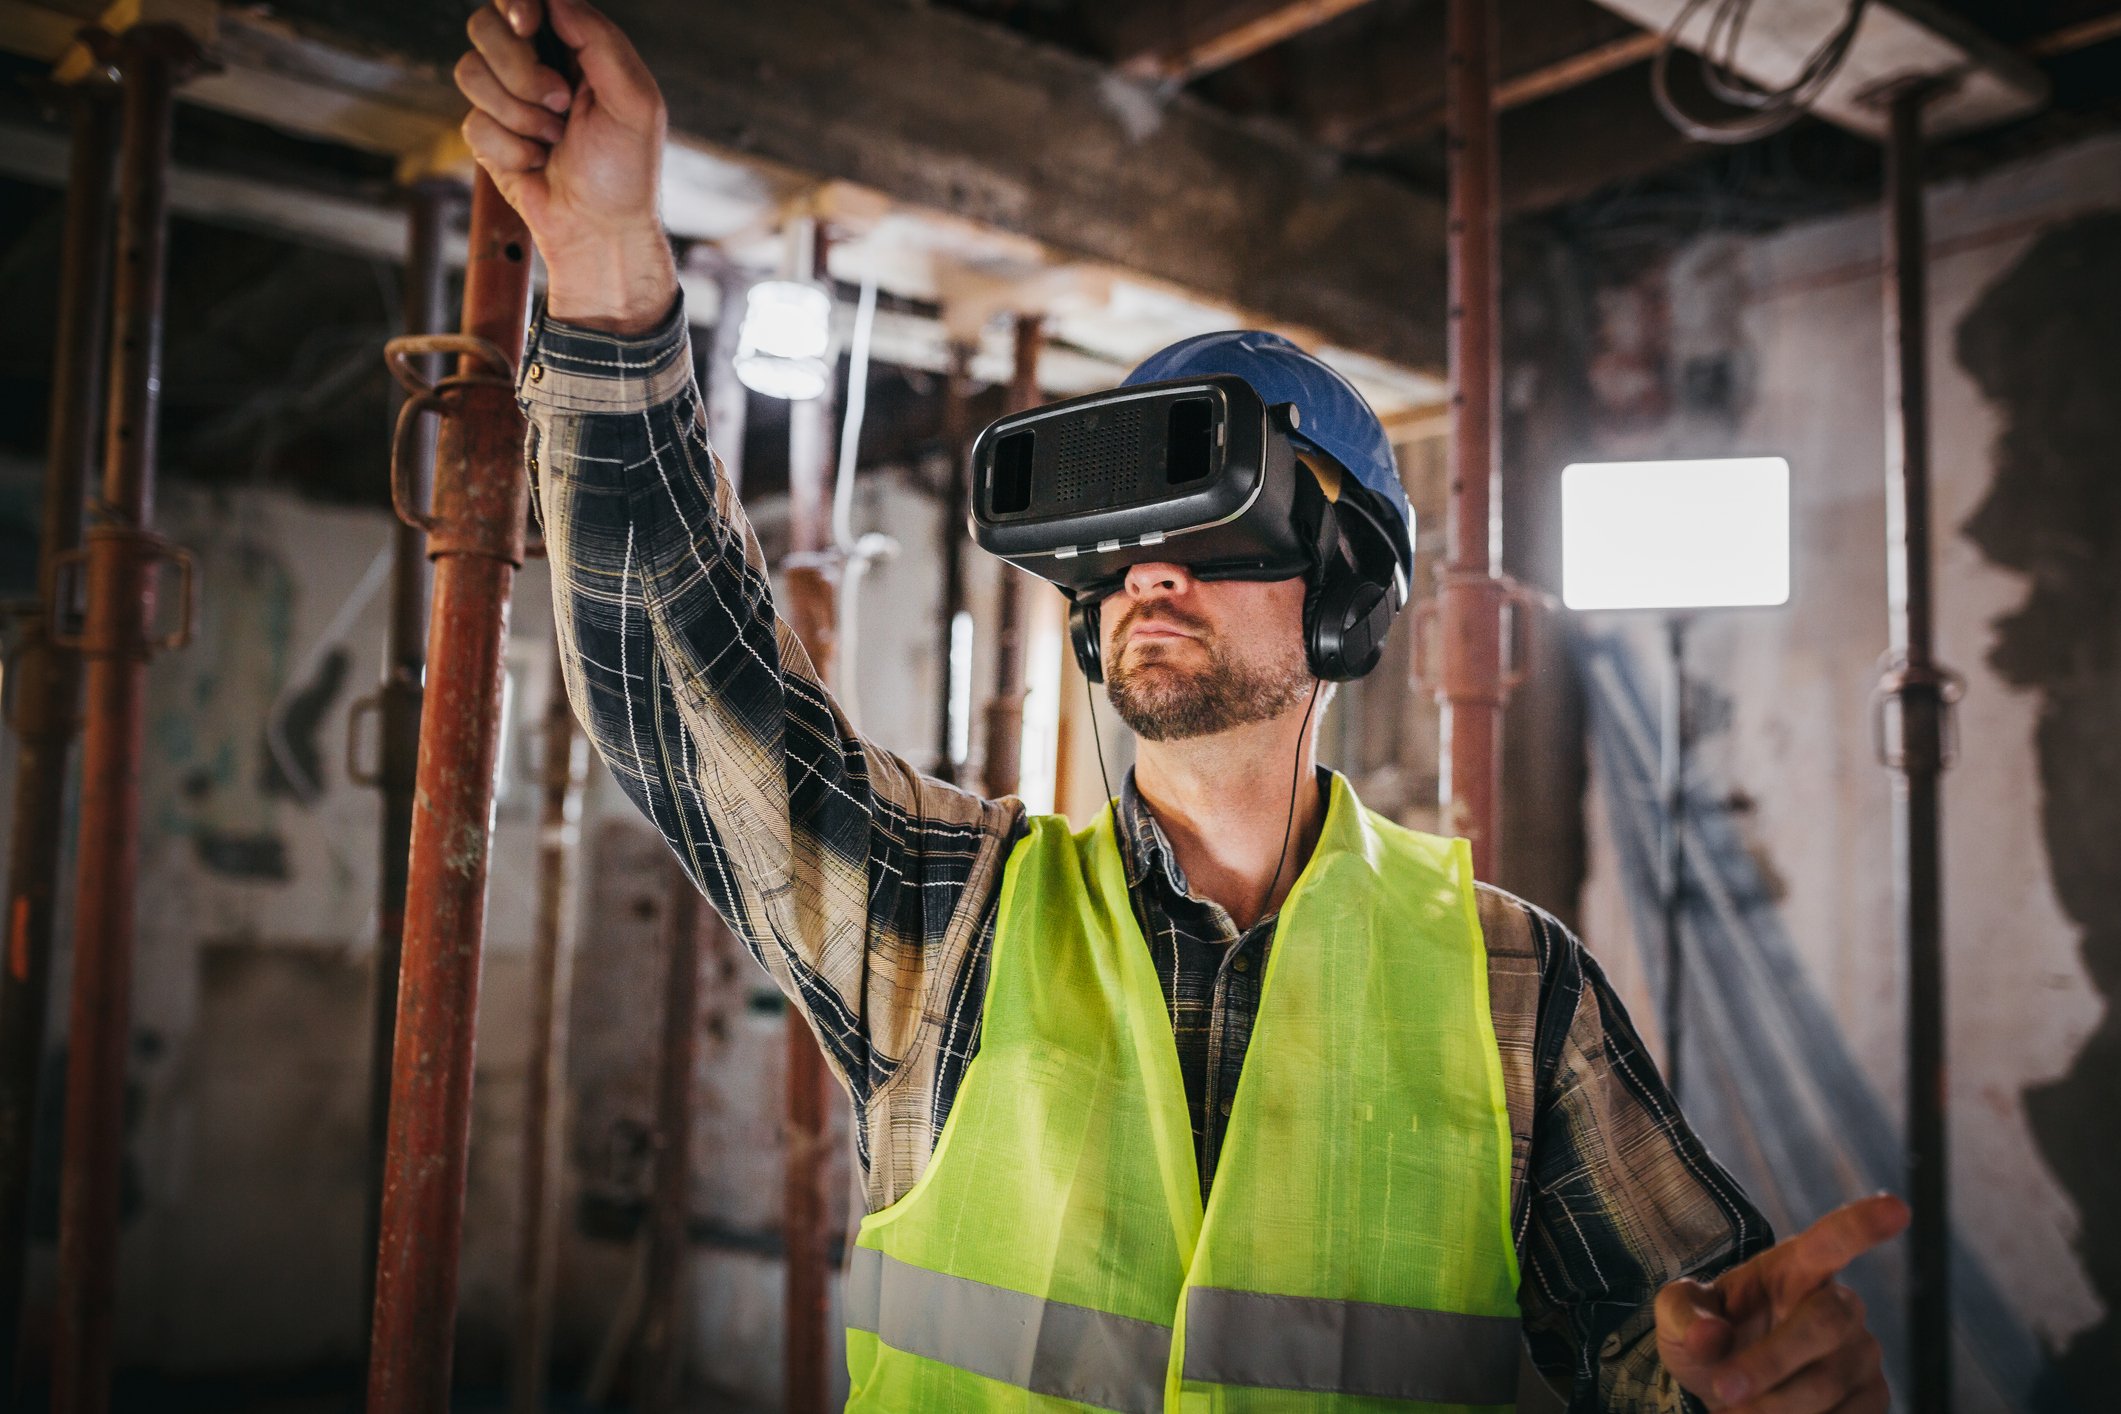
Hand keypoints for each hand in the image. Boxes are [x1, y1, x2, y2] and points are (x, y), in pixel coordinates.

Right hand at [454, 0, 676, 331]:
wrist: (599, 231)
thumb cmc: (625, 172)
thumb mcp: (634, 102)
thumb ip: (600, 41)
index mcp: (573, 48)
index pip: (525, 2)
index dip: (517, 5)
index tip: (529, 24)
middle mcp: (534, 65)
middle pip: (485, 27)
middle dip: (520, 71)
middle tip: (561, 104)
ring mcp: (506, 99)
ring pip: (470, 72)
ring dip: (520, 116)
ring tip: (554, 140)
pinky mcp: (486, 135)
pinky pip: (474, 123)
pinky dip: (512, 150)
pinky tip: (538, 164)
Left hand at [1655, 1193, 1907, 1411]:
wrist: (1726, 1391)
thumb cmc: (1706, 1338)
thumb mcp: (1676, 1316)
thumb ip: (1682, 1315)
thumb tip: (1710, 1338)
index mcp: (1792, 1268)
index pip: (1831, 1240)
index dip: (1862, 1224)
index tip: (1896, 1206)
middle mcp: (1839, 1304)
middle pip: (1826, 1324)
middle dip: (1771, 1363)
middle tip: (1724, 1389)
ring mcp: (1862, 1353)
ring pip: (1828, 1384)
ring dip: (1773, 1406)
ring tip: (1735, 1410)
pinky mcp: (1873, 1398)